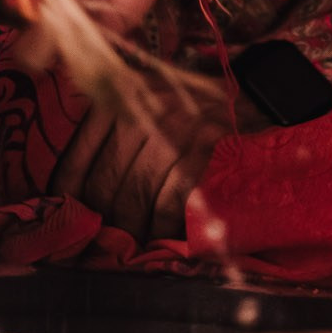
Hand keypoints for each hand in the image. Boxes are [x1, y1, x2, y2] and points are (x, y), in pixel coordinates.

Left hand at [52, 97, 204, 243]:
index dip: (69, 188)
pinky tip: (158, 234)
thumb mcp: (153, 104)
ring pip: (135, 192)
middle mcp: (145, 107)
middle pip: (106, 176)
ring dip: (130, 225)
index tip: (67, 210)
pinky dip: (160, 224)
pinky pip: (168, 201)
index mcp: (124, 92)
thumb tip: (80, 186)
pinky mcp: (204, 152)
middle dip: (101, 214)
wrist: (264, 100)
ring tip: (130, 240)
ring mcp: (176, 129)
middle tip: (102, 235)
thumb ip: (117, 133)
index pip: (81, 149)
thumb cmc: (199, 111)